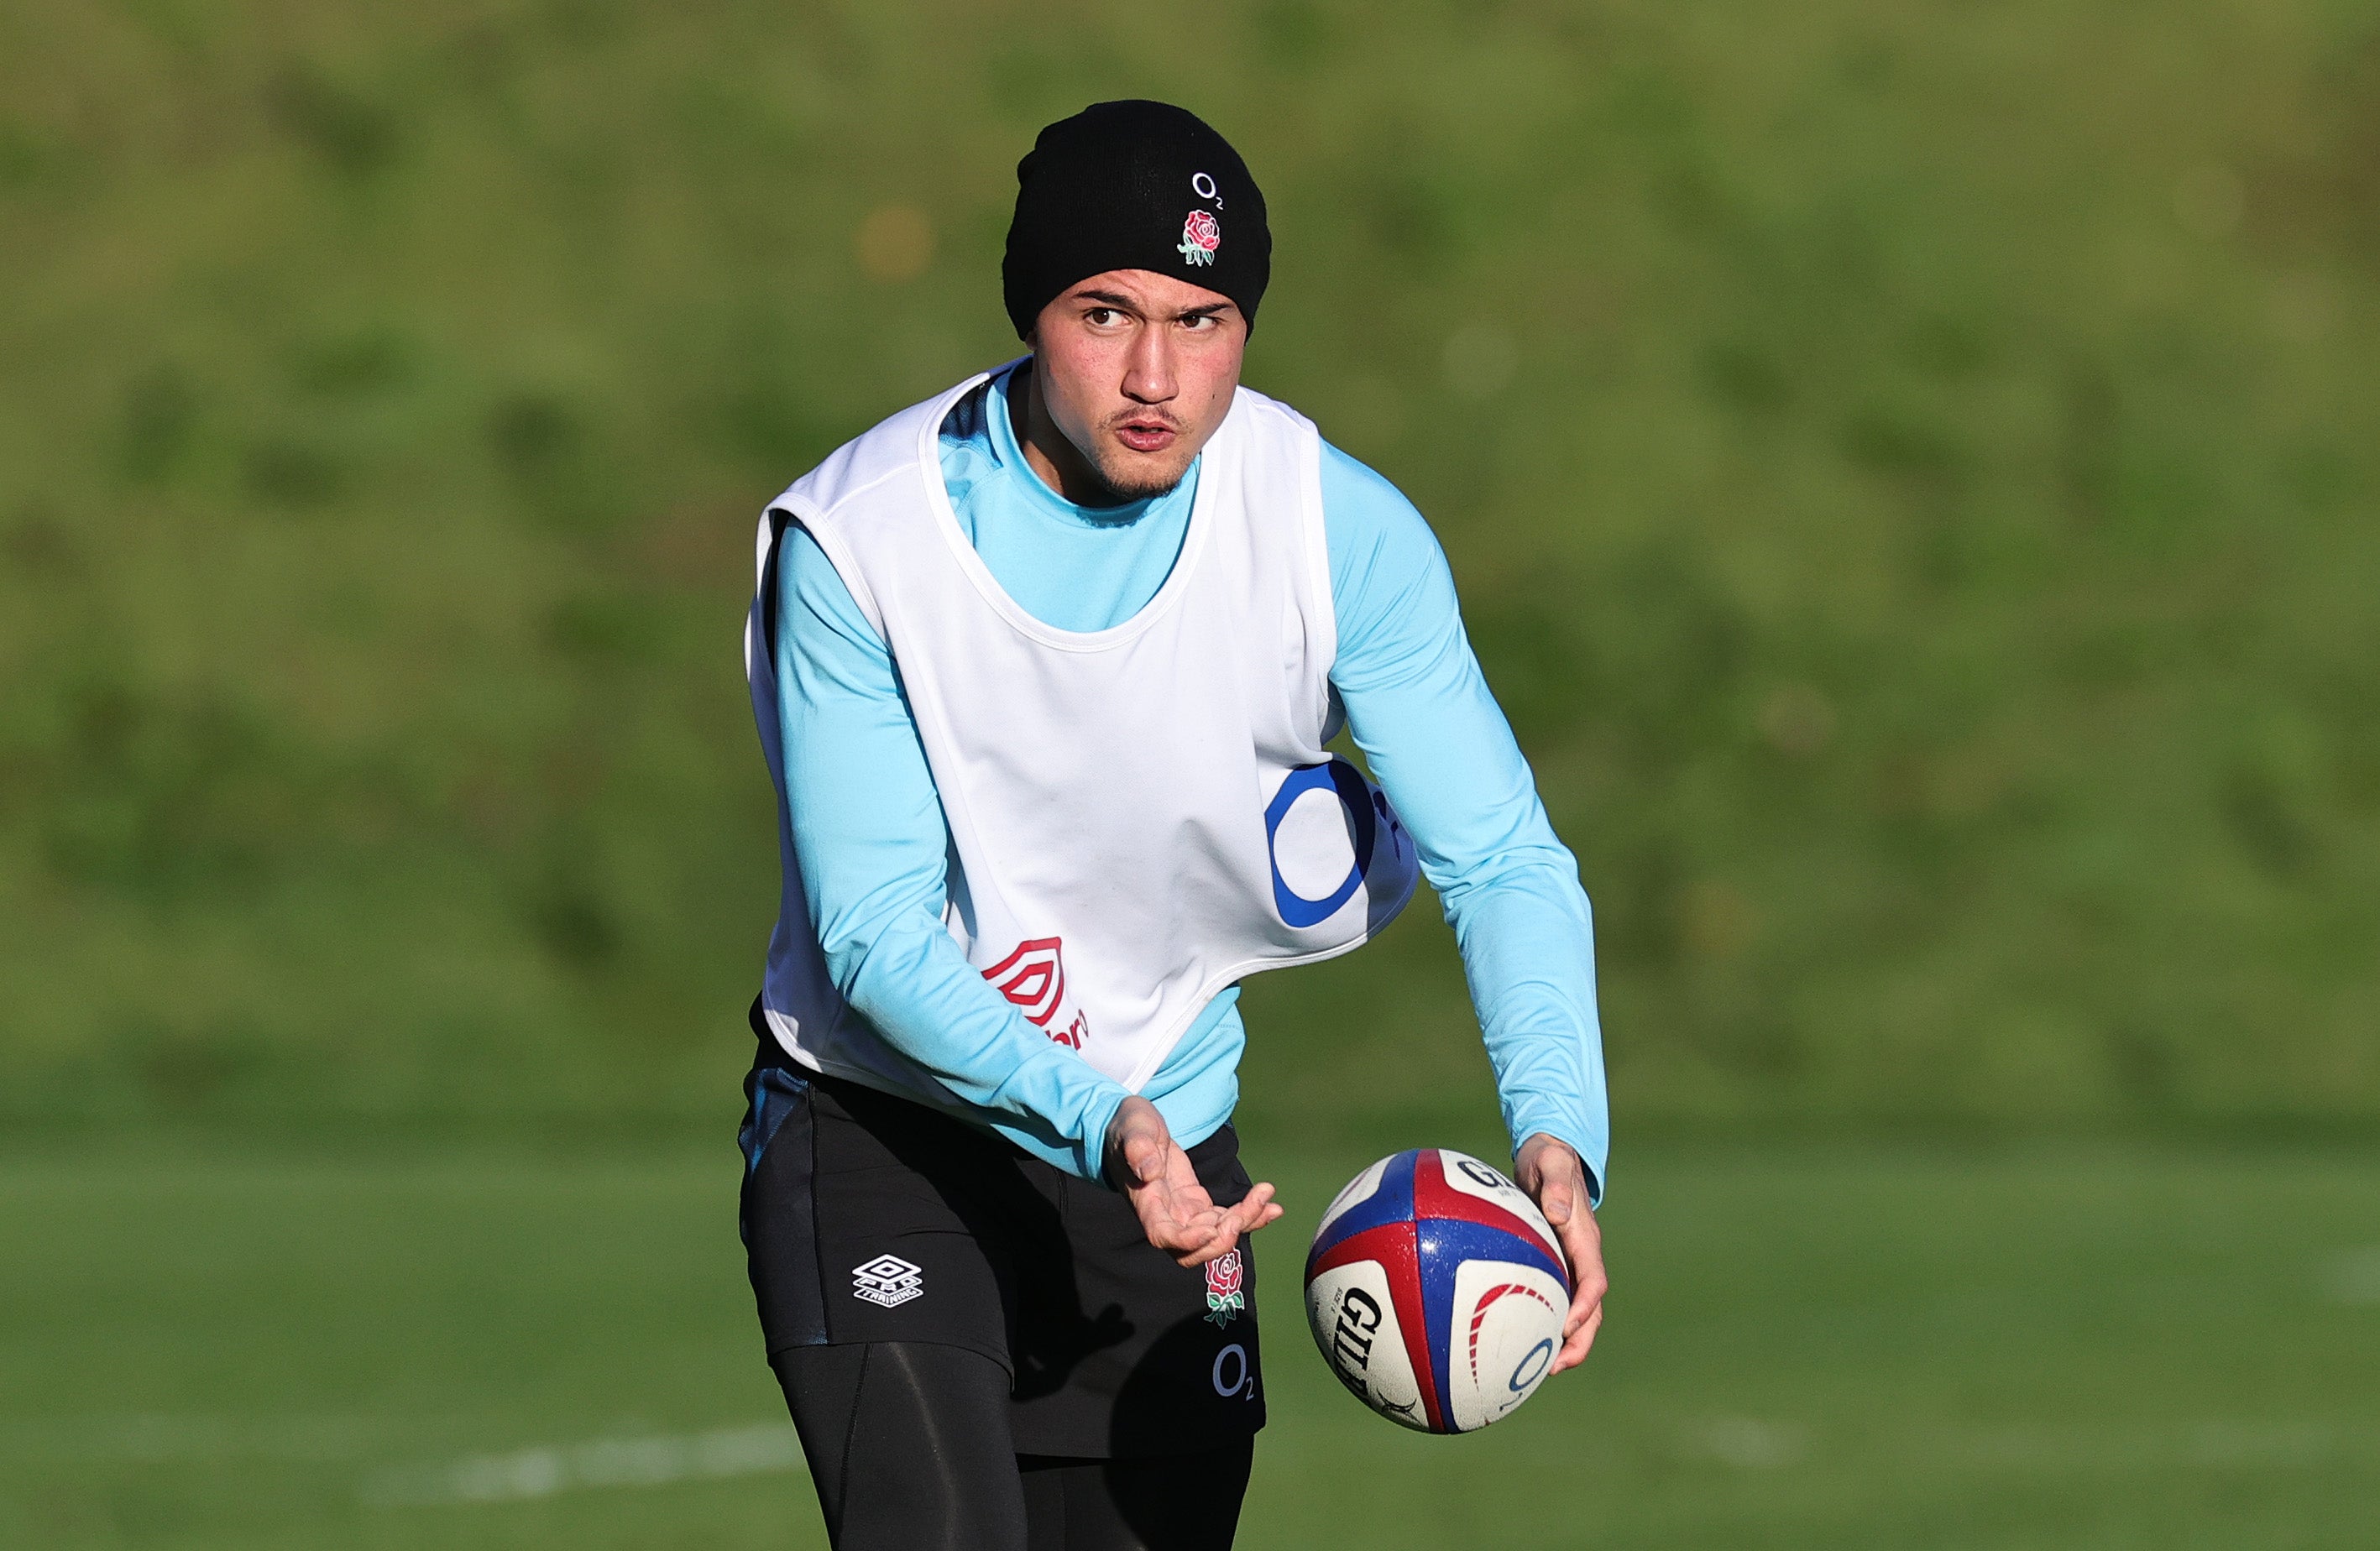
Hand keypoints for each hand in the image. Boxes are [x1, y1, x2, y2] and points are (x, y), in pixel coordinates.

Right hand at [1104, 1097, 1283, 1267]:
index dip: (1187, 1240)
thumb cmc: (1130, 1126)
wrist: (1136, 1128)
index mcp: (1146, 1202)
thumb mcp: (1133, 1127)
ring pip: (1215, 1237)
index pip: (1163, 1236)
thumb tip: (1150, 1170)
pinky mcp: (1198, 1205)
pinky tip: (1271, 1204)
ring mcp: (1184, 1213)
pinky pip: (1225, 1219)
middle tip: (1245, 1210)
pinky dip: (1250, 1215)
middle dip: (1223, 1238)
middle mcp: (1165, 1216)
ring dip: (1244, 1223)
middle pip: (1193, 1250)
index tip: (1211, 1229)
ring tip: (1266, 1196)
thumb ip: (1138, 1147)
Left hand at [1513, 1133, 1605, 1373]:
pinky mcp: (1554, 1265)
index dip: (1584, 1306)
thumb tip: (1557, 1212)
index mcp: (1585, 1238)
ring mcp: (1570, 1264)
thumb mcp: (1551, 1163)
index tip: (1567, 1327)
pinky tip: (1518, 1341)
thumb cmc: (1548, 1158)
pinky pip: (1554, 1300)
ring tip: (1541, 1369)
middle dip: (1579, 1341)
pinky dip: (1544, 1323)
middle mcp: (1582, 1257)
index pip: (1593, 1280)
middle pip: (1591, 1309)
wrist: (1549, 1155)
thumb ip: (1556, 1185)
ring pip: (1576, 1311)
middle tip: (1557, 1367)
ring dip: (1565, 1341)